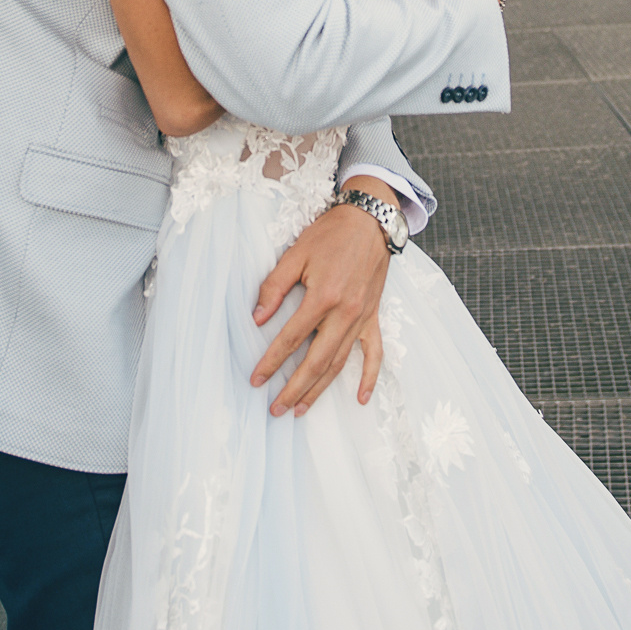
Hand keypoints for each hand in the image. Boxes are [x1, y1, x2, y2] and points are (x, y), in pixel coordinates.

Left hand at [250, 179, 394, 412]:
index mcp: (323, 297)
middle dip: (294, 389)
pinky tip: (360, 398)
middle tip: (276, 409)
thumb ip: (274, 286)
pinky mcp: (374, 317)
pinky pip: (374, 353)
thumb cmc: (330, 234)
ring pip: (340, 363)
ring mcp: (362, 318)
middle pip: (317, 361)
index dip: (271, 361)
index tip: (256, 380)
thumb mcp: (295, 254)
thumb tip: (256, 318)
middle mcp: (345, 313)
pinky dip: (369, 377)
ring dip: (320, 389)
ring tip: (301, 408)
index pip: (291, 339)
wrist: (370, 220)